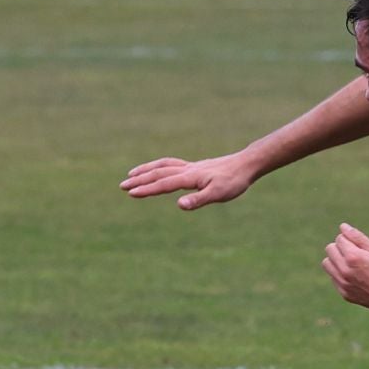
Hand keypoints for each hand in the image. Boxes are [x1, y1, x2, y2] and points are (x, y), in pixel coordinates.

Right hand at [121, 152, 256, 210]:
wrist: (247, 164)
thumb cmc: (234, 181)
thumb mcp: (218, 194)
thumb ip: (198, 200)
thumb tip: (179, 205)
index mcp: (190, 177)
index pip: (164, 184)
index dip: (147, 189)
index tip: (131, 193)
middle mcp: (187, 170)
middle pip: (158, 173)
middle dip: (140, 180)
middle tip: (122, 186)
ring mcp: (191, 167)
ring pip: (163, 165)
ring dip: (146, 170)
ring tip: (132, 174)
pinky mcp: (196, 167)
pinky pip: (172, 164)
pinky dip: (160, 166)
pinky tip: (159, 171)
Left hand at [323, 223, 368, 312]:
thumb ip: (358, 237)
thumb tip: (343, 227)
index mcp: (353, 257)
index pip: (339, 239)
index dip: (350, 238)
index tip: (361, 245)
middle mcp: (344, 271)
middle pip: (330, 249)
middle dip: (341, 247)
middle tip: (356, 252)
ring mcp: (343, 283)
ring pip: (327, 264)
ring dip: (336, 259)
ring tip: (352, 263)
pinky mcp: (344, 293)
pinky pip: (333, 277)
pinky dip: (340, 273)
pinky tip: (355, 276)